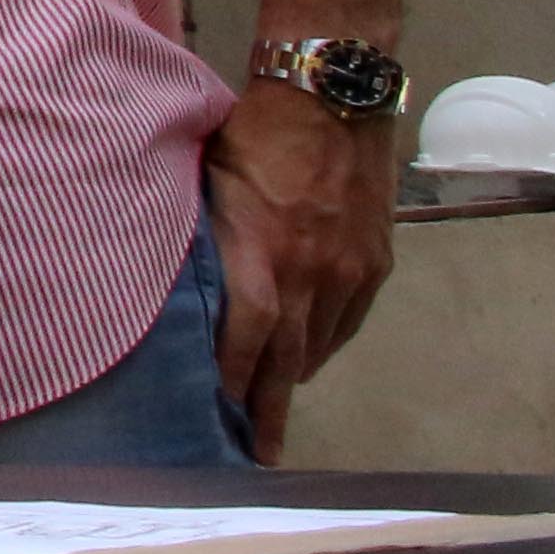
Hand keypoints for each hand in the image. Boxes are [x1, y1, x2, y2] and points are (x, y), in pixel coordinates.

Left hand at [207, 81, 399, 464]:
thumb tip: (178, 284)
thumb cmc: (253, 131)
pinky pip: (349, 321)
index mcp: (261, 255)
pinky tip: (310, 359)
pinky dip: (327, 345)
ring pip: (320, 345)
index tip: (217, 421)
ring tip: (276, 417)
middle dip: (269, 413)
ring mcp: (348, 271)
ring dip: (295, 381)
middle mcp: (309, 273)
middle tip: (260, 460)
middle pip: (286, 362)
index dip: (230, 383)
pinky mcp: (375, 260)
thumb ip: (204, 241)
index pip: (244, 340)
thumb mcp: (208, 182)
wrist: (333, 94)